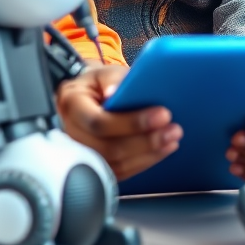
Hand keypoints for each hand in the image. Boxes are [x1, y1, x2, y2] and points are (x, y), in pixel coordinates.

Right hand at [57, 64, 181, 180]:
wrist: (84, 98)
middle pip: (108, 148)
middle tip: (173, 130)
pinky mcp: (92, 165)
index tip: (163, 115)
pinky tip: (161, 151)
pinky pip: (118, 172)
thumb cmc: (98, 84)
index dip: (132, 122)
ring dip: (148, 155)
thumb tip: (117, 92)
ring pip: (114, 164)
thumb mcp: (103, 73)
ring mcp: (79, 153)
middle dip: (145, 142)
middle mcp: (71, 133)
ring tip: (171, 140)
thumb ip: (114, 79)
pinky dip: (142, 163)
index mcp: (71, 105)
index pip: (99, 122)